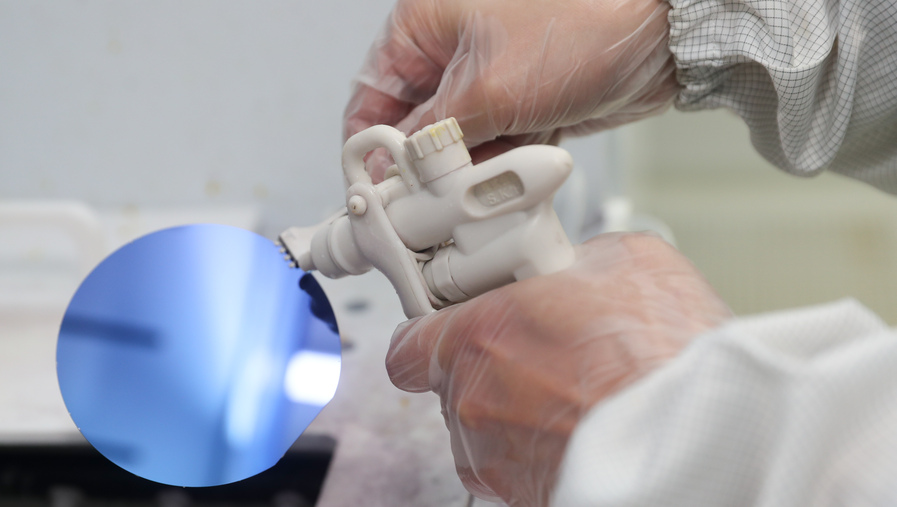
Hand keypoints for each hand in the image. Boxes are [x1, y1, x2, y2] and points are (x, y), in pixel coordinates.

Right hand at [345, 0, 678, 179]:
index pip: (373, 94)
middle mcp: (454, 51)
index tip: (370, 187)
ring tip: (478, 188)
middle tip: (424, 203)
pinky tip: (512, 174)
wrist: (660, 35)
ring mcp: (491, 82)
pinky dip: (501, 167)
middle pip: (416, 127)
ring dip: (467, 171)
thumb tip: (398, 171)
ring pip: (457, 145)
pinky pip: (495, 149)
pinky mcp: (522, 106)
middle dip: (423, 167)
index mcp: (428, 26)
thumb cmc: (582, 22)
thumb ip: (433, 138)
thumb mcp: (486, 90)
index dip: (368, 146)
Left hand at [385, 233, 731, 505]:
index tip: (454, 323)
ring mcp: (496, 457)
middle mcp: (473, 403)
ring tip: (576, 390)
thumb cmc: (661, 357)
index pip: (408, 343)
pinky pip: (519, 462)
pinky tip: (586, 423)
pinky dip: (543, 444)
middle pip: (454, 383)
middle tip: (544, 348)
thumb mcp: (625, 260)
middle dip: (493, 364)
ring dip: (518, 409)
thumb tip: (577, 266)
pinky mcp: (526, 494)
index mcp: (477, 337)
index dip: (431, 332)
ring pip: (486, 427)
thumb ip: (574, 261)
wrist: (697, 436)